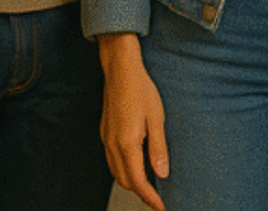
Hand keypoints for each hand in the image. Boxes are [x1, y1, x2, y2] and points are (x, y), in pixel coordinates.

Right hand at [99, 37, 168, 210]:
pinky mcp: (105, 133)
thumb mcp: (157, 118)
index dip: (150, 198)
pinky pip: (112, 161)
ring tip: (150, 185)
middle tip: (159, 198)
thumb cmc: (141, 89)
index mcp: (127, 143)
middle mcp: (112, 145)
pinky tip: (136, 165)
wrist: (120, 70)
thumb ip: (158, 148)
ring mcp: (106, 139)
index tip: (161, 207)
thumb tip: (162, 173)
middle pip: (125, 180)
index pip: (138, 181)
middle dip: (141, 193)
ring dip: (132, 182)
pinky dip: (124, 170)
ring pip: (116, 172)